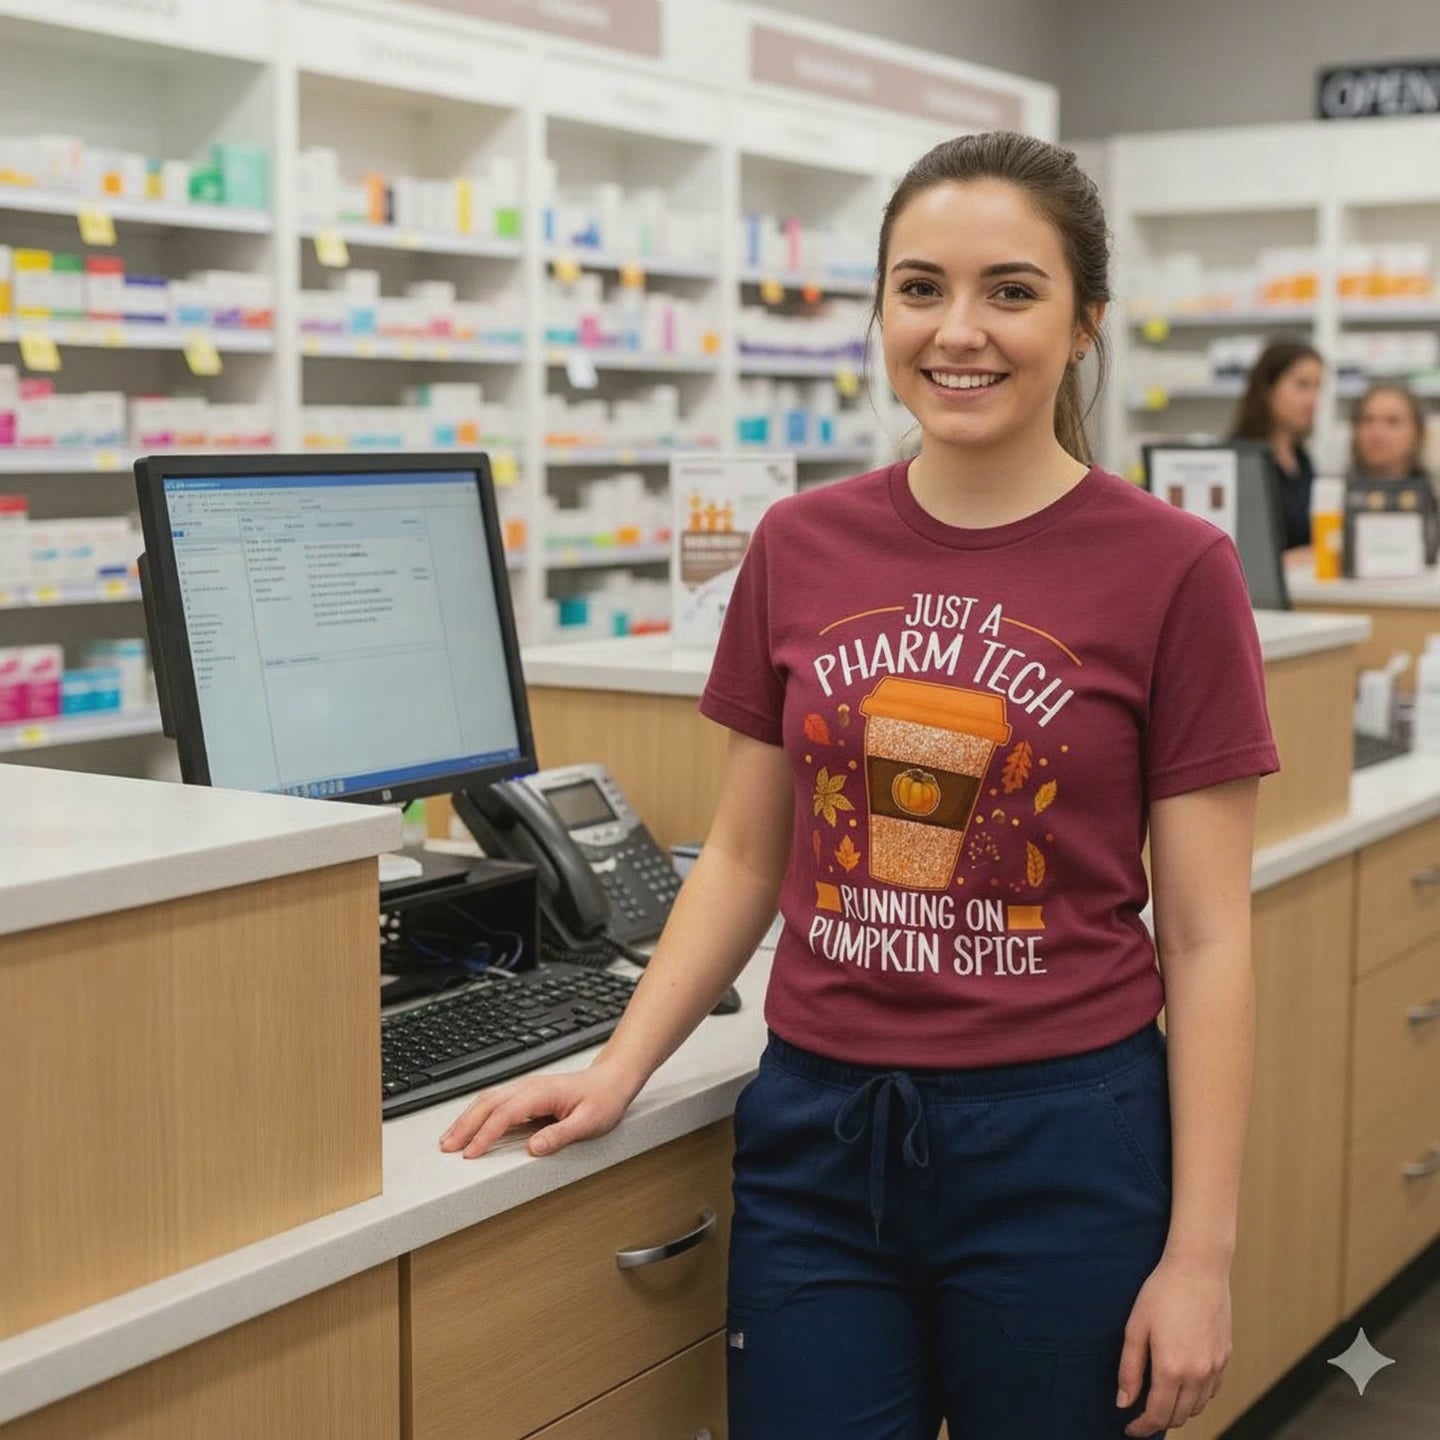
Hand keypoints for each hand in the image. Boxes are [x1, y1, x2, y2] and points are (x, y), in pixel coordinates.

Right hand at [438, 1060, 640, 1159]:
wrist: (612, 1080)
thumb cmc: (603, 1099)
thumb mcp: (589, 1122)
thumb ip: (560, 1135)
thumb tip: (533, 1148)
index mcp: (541, 1093)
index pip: (505, 1114)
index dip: (485, 1134)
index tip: (470, 1153)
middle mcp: (529, 1086)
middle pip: (488, 1103)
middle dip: (465, 1125)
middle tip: (447, 1148)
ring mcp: (526, 1087)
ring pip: (487, 1099)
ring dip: (466, 1118)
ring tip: (450, 1139)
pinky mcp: (526, 1093)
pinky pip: (495, 1100)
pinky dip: (477, 1113)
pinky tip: (470, 1125)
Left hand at [1117, 1254, 1231, 1434]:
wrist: (1198, 1268)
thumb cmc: (1161, 1292)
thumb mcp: (1135, 1327)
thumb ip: (1129, 1369)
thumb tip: (1124, 1402)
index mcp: (1172, 1368)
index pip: (1158, 1415)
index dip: (1142, 1427)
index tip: (1130, 1429)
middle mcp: (1198, 1374)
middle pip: (1179, 1416)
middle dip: (1159, 1421)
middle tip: (1141, 1416)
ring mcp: (1215, 1367)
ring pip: (1197, 1407)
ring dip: (1178, 1411)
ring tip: (1160, 1401)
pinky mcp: (1225, 1358)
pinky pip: (1211, 1391)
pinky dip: (1196, 1398)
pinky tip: (1183, 1386)